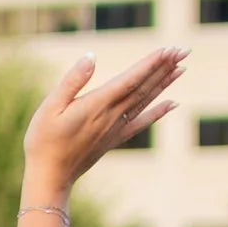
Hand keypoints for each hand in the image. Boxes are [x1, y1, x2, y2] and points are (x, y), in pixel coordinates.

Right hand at [23, 46, 185, 201]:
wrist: (50, 177)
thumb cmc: (43, 140)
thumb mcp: (50, 106)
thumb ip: (72, 81)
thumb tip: (91, 56)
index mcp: (97, 104)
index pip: (131, 79)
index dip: (151, 63)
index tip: (168, 49)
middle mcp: (112, 116)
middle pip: (143, 87)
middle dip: (164, 67)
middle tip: (183, 50)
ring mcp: (115, 128)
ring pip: (145, 101)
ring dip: (164, 83)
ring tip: (181, 67)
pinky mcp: (114, 139)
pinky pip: (141, 122)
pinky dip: (158, 112)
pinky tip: (173, 103)